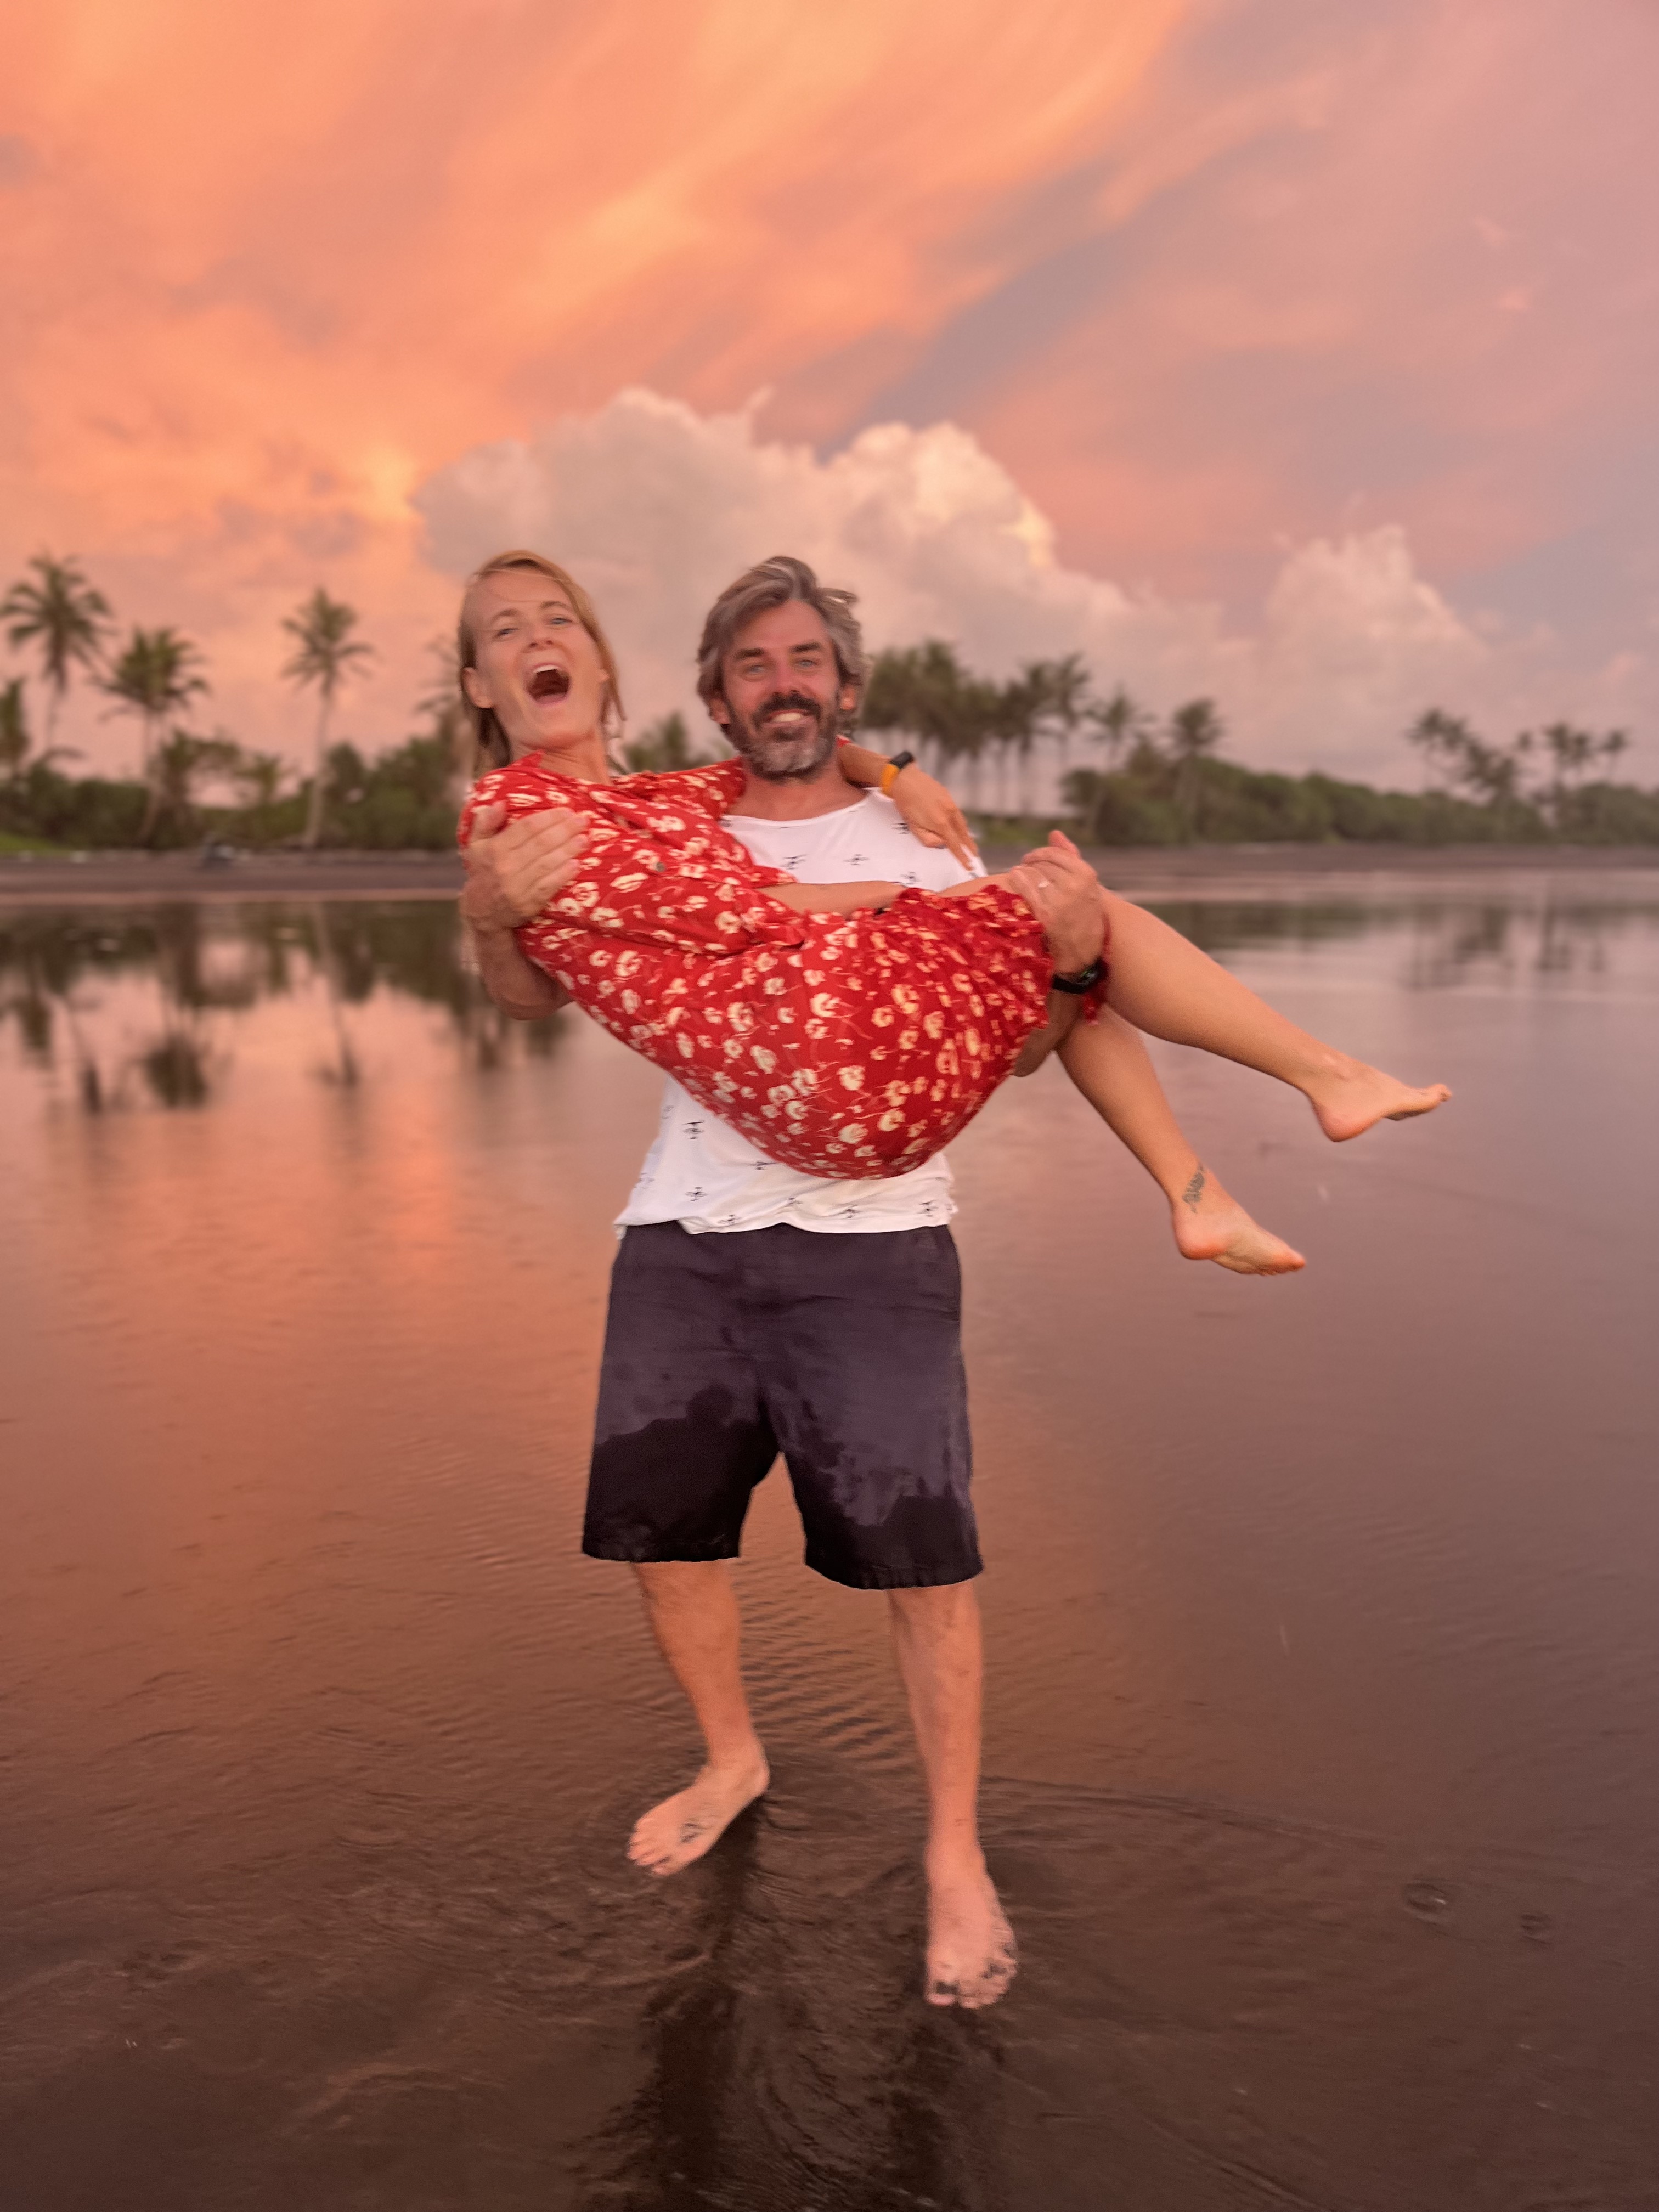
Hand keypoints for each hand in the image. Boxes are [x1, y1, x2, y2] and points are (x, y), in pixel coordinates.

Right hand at [460, 801, 584, 930]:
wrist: (482, 911)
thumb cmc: (483, 871)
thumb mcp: (475, 844)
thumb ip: (485, 822)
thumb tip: (501, 802)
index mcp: (495, 849)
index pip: (526, 828)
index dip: (549, 818)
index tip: (567, 811)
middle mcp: (506, 866)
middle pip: (541, 843)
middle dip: (565, 830)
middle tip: (583, 821)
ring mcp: (517, 886)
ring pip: (547, 864)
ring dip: (569, 850)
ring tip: (585, 840)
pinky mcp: (528, 904)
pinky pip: (549, 886)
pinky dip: (563, 875)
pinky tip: (577, 865)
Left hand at [888, 766, 978, 871]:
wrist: (904, 779)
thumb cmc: (905, 804)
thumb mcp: (913, 827)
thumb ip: (928, 839)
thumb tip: (942, 843)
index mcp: (940, 823)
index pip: (954, 844)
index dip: (962, 856)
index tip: (969, 865)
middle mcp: (949, 813)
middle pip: (963, 834)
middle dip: (970, 846)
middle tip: (975, 855)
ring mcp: (950, 803)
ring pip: (962, 822)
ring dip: (966, 834)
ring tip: (969, 842)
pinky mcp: (947, 795)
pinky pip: (957, 812)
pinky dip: (960, 822)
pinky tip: (959, 825)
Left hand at [1005, 831, 1104, 973]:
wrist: (1083, 952)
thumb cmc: (1084, 916)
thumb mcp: (1086, 886)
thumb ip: (1071, 857)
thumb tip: (1054, 833)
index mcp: (1086, 876)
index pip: (1056, 854)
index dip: (1040, 854)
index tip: (1032, 859)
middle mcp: (1074, 885)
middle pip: (1043, 864)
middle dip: (1031, 864)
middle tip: (1025, 868)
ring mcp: (1059, 900)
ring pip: (1033, 874)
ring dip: (1023, 872)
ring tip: (1019, 875)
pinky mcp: (1045, 914)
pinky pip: (1026, 889)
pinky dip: (1018, 880)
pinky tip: (1014, 879)